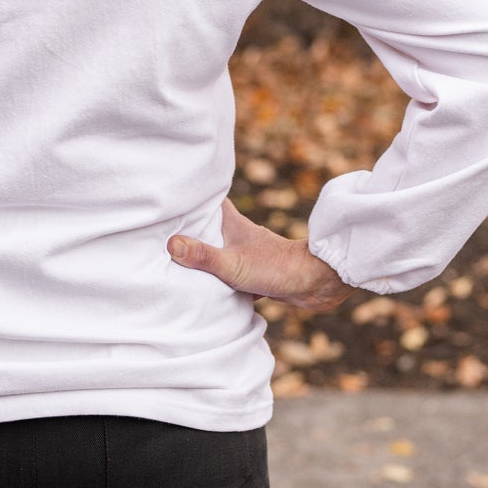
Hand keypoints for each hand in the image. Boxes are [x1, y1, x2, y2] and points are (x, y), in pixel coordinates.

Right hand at [169, 198, 355, 313]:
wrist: (317, 283)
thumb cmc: (277, 268)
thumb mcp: (233, 264)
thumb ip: (203, 256)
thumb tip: (172, 244)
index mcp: (234, 224)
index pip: (210, 201)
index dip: (194, 197)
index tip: (174, 197)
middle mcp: (242, 235)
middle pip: (213, 227)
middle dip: (194, 230)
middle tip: (170, 232)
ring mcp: (252, 254)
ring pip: (224, 250)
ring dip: (209, 256)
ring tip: (184, 263)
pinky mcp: (260, 273)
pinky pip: (235, 273)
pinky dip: (224, 279)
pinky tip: (212, 290)